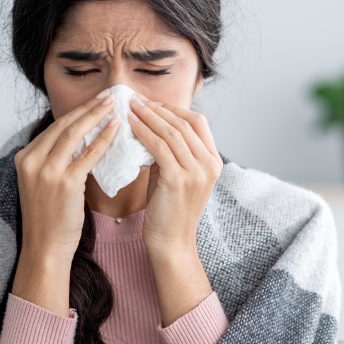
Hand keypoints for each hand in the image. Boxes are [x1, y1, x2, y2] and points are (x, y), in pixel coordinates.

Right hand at [14, 91, 119, 265]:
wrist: (45, 247)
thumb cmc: (49, 219)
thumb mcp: (43, 183)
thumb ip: (55, 161)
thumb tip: (81, 140)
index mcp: (24, 158)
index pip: (54, 128)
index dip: (77, 113)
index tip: (95, 102)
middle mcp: (31, 160)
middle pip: (63, 125)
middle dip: (88, 108)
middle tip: (109, 95)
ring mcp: (46, 171)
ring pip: (74, 134)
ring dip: (96, 116)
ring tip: (114, 105)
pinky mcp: (64, 183)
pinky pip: (88, 155)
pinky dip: (103, 139)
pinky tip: (116, 129)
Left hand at [127, 97, 222, 253]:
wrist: (172, 243)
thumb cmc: (169, 211)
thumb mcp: (175, 176)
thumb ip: (171, 153)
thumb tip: (150, 128)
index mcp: (213, 162)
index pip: (198, 123)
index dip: (174, 109)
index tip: (151, 103)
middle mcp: (210, 164)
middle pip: (185, 123)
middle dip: (159, 109)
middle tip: (136, 100)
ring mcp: (197, 172)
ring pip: (172, 132)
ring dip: (149, 116)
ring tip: (130, 107)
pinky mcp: (179, 180)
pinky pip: (159, 147)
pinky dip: (144, 132)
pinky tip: (130, 125)